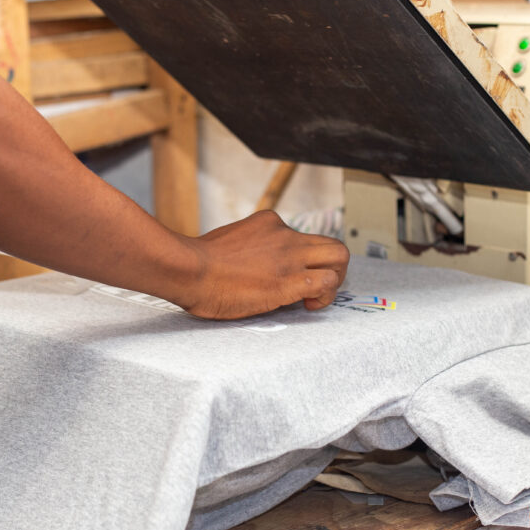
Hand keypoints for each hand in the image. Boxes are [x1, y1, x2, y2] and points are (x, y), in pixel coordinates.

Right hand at [176, 210, 349, 319]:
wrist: (190, 270)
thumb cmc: (198, 264)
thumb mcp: (229, 241)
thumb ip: (249, 248)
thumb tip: (253, 266)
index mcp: (269, 224)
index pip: (301, 237)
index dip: (302, 260)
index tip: (291, 274)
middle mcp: (284, 235)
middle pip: (331, 244)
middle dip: (332, 267)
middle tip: (317, 286)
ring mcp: (289, 257)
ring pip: (339, 257)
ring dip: (335, 279)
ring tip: (316, 297)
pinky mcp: (289, 281)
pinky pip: (326, 282)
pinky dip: (325, 296)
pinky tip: (308, 305)